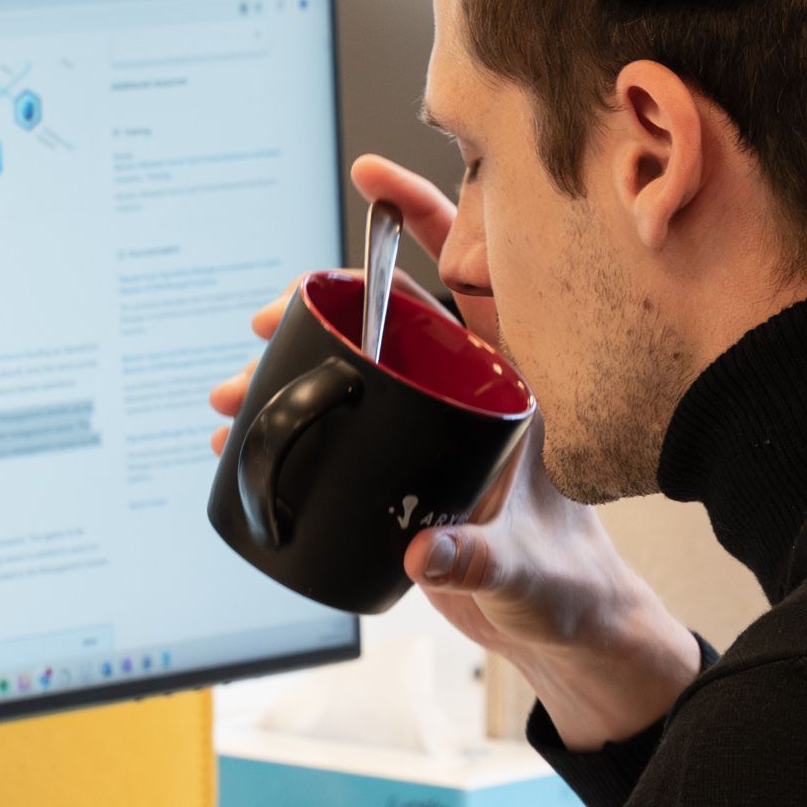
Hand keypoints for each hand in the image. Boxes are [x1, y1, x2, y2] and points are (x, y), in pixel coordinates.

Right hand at [210, 158, 699, 751]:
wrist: (566, 630)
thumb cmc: (570, 587)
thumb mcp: (526, 572)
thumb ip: (478, 559)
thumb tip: (424, 548)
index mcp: (518, 387)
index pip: (473, 275)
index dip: (423, 217)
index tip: (372, 176)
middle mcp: (477, 393)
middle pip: (394, 317)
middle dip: (321, 308)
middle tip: (265, 319)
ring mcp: (441, 426)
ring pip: (362, 369)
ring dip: (294, 373)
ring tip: (236, 394)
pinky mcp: (413, 465)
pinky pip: (351, 420)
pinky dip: (299, 420)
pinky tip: (255, 432)